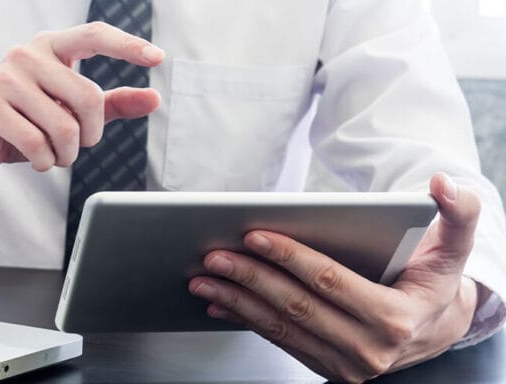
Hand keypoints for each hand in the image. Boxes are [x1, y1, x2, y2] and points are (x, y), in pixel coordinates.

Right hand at [0, 22, 164, 195]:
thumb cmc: (28, 121)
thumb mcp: (72, 111)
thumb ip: (112, 103)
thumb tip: (154, 99)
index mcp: (51, 46)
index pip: (94, 35)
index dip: (127, 46)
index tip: (158, 58)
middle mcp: (26, 54)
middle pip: (87, 97)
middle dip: (90, 135)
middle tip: (78, 145)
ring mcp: (4, 78)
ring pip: (64, 127)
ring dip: (67, 153)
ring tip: (54, 153)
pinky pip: (37, 143)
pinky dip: (45, 161)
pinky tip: (38, 159)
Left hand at [189, 173, 479, 382]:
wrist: (436, 329)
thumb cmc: (435, 281)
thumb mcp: (454, 248)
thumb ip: (458, 213)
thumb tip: (442, 183)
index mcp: (394, 318)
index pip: (330, 282)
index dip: (290, 257)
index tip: (254, 233)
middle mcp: (367, 349)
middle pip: (296, 306)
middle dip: (250, 278)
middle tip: (214, 254)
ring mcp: (344, 364)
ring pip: (280, 328)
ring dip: (236, 302)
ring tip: (203, 279)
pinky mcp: (326, 368)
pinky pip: (279, 342)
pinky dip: (245, 321)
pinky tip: (218, 304)